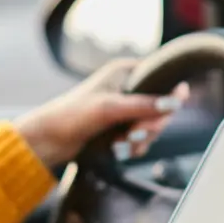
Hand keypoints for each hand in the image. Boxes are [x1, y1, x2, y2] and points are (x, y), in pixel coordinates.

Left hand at [13, 59, 190, 166]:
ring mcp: (124, 108)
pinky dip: (134, 147)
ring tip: (122, 146)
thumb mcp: (110, 108)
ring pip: (151, 125)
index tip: (170, 109)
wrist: (49, 140)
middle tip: (134, 135)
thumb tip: (174, 103)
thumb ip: (143, 105)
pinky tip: (119, 151)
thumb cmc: (73, 115)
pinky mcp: (120, 127)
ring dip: (141, 139)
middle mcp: (127, 87)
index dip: (170, 94)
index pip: (162, 77)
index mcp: (125, 72)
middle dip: (150, 125)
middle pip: (160, 106)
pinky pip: (141, 138)